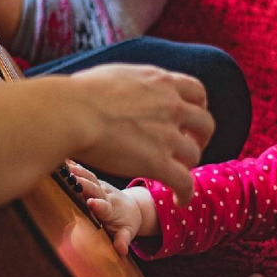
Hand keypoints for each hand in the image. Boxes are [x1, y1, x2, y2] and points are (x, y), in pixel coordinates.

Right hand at [65, 162, 146, 256]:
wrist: (133, 208)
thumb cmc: (126, 223)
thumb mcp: (127, 233)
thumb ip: (123, 240)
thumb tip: (122, 252)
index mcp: (112, 209)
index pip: (105, 207)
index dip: (99, 205)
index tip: (91, 203)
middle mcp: (106, 195)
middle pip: (95, 188)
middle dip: (84, 184)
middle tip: (72, 178)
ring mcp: (100, 187)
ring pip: (90, 178)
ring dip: (78, 172)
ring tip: (65, 166)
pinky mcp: (95, 182)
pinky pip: (85, 173)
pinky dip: (76, 166)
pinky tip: (64, 160)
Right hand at [69, 64, 213, 204]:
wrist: (71, 113)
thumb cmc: (78, 95)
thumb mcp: (115, 75)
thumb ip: (131, 82)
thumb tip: (124, 87)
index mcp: (161, 81)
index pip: (196, 92)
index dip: (197, 108)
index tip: (188, 120)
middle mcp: (171, 105)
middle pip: (205, 123)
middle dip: (200, 138)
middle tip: (188, 148)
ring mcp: (167, 135)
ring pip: (194, 155)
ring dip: (187, 166)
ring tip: (175, 175)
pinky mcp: (158, 162)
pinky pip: (184, 183)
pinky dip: (185, 194)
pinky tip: (179, 201)